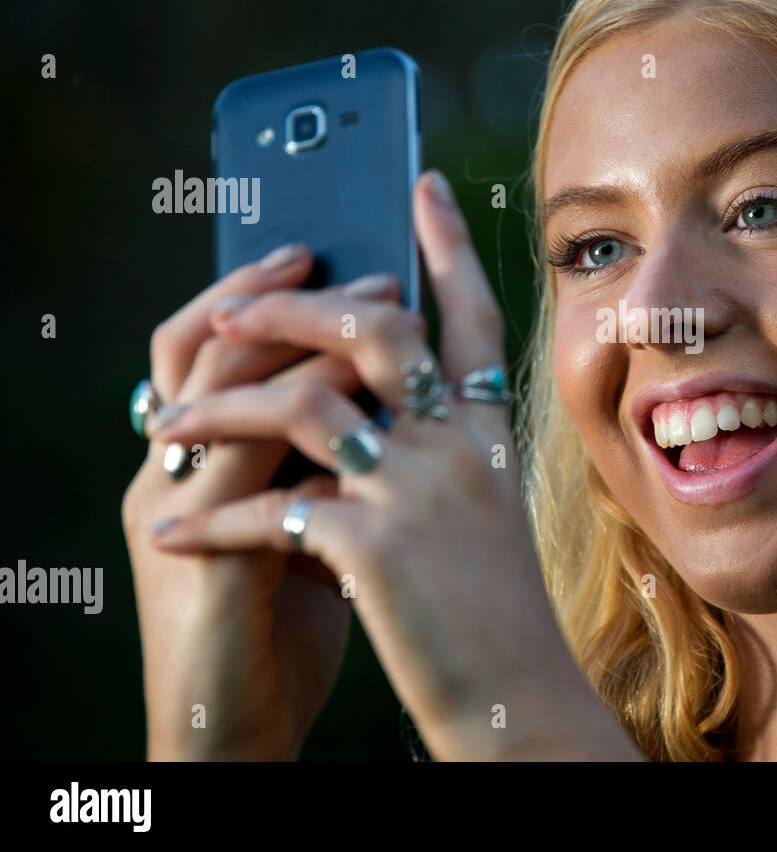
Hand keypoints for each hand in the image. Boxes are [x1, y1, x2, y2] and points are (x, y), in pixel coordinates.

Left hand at [147, 172, 643, 759]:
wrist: (514, 692)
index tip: (418, 181)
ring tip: (164, 429)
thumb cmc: (493, 605)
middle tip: (234, 308)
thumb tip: (361, 396)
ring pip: (303, 404)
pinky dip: (208, 521)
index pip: (472, 314)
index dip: (446, 244)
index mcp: (486, 431)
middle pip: (375, 330)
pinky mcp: (373, 547)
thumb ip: (436, 445)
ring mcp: (417, 491)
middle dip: (291, 309)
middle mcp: (457, 444)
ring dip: (218, 411)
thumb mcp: (481, 509)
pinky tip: (173, 531)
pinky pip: (268, 509)